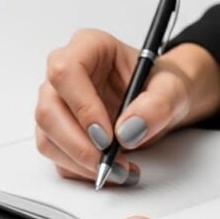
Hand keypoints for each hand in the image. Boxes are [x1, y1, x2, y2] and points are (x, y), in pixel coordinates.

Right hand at [35, 29, 219, 184]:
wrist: (161, 101)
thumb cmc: (161, 85)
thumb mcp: (172, 89)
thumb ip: (157, 105)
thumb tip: (129, 130)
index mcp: (88, 47)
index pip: (66, 71)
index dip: (82, 106)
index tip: (106, 136)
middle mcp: (65, 74)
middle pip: (48, 109)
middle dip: (78, 144)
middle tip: (110, 163)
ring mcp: (57, 103)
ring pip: (47, 137)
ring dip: (80, 162)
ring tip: (119, 171)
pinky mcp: (58, 130)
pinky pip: (57, 156)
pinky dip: (82, 171)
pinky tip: (112, 170)